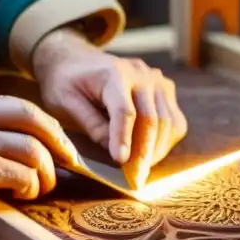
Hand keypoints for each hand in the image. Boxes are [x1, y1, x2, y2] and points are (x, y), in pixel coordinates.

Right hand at [0, 96, 80, 227]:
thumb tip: (33, 145)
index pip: (21, 107)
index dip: (49, 126)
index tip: (62, 144)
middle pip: (33, 122)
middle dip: (58, 144)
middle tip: (69, 164)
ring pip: (32, 152)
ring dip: (44, 174)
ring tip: (39, 188)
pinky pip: (21, 176)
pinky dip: (29, 188)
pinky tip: (21, 195)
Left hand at [31, 28, 187, 187]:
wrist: (75, 58)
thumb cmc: (66, 82)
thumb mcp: (65, 101)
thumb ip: (91, 124)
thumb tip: (116, 152)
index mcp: (113, 74)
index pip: (124, 111)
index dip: (123, 139)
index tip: (120, 163)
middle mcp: (142, 74)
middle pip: (151, 119)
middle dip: (144, 154)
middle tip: (135, 181)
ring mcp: (158, 81)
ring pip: (169, 122)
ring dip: (156, 151)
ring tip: (140, 170)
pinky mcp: (166, 90)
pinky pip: (175, 121)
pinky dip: (165, 142)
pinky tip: (149, 154)